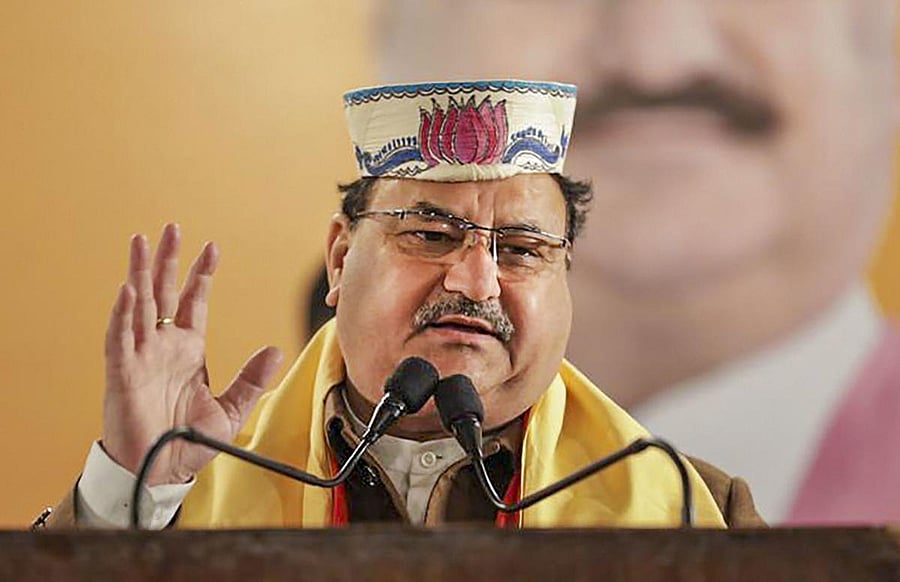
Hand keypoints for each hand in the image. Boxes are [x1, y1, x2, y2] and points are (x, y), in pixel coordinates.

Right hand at [102, 223, 282, 484]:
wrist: (161, 471)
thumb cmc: (188, 440)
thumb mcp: (231, 409)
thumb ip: (251, 379)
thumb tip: (275, 350)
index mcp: (188, 350)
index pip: (194, 302)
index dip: (201, 275)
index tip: (212, 247)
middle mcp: (162, 346)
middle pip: (163, 292)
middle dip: (168, 260)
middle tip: (173, 228)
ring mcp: (141, 357)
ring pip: (138, 305)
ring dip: (139, 273)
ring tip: (141, 242)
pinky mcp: (123, 374)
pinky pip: (120, 339)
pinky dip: (123, 314)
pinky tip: (127, 289)